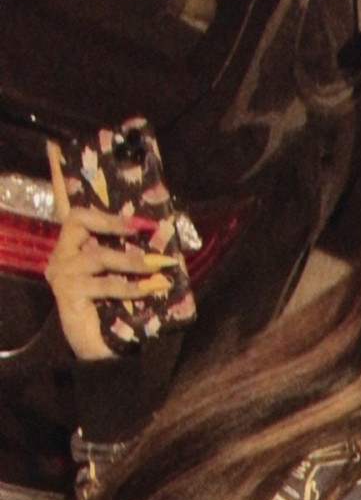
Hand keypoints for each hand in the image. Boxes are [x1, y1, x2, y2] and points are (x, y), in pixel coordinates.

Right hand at [45, 141, 154, 359]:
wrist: (104, 354)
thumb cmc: (117, 313)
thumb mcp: (127, 278)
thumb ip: (133, 257)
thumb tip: (165, 245)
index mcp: (74, 247)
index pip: (65, 206)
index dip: (61, 178)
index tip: (55, 145)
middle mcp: (62, 256)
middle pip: (78, 219)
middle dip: (111, 220)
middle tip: (140, 227)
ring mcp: (62, 275)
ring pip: (97, 255)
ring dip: (130, 260)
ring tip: (154, 268)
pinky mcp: (69, 294)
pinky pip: (103, 283)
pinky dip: (129, 286)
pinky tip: (148, 290)